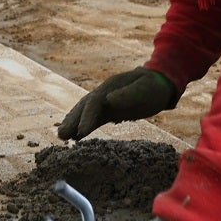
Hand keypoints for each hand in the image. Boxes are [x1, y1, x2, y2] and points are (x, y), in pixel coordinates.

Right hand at [58, 66, 175, 140]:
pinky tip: (75, 137)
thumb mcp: (144, 89)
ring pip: (85, 112)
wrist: (160, 83)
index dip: (86, 117)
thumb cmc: (153, 87)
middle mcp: (104, 93)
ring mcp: (105, 102)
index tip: (80, 132)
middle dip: (72, 120)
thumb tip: (108, 99)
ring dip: (73, 123)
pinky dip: (83, 126)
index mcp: (110, 87)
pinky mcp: (109, 110)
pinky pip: (92, 119)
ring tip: (62, 137)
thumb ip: (128, 94)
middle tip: (61, 136)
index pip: (94, 102)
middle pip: (84, 106)